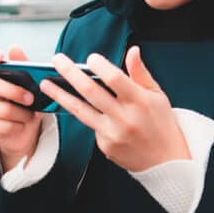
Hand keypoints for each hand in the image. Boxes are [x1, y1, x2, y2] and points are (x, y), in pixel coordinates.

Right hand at [0, 45, 42, 171]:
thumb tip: (14, 47)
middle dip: (14, 91)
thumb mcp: (28, 84)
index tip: (0, 56)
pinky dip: (17, 126)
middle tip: (30, 98)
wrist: (25, 131)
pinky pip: (2, 126)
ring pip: (0, 108)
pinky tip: (21, 125)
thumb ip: (23, 66)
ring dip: (20, 113)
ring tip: (30, 115)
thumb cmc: (25, 103)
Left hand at [40, 46, 190, 172]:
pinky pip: (90, 125)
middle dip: (70, 73)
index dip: (100, 66)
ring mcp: (113, 134)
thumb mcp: (157, 95)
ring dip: (60, 95)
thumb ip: (140, 73)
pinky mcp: (105, 146)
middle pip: (90, 91)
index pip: (115, 79)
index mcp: (140, 101)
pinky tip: (78, 106)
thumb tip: (132, 50)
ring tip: (46, 83)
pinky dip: (84, 113)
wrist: (167, 162)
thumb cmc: (162, 124)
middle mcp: (124, 118)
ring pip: (80, 110)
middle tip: (58, 60)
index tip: (90, 58)